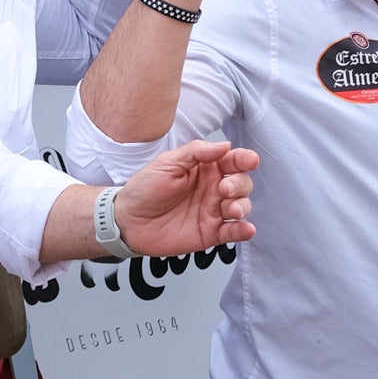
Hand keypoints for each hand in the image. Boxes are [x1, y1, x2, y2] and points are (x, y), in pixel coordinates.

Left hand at [110, 140, 259, 254]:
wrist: (127, 220)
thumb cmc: (144, 190)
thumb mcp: (167, 163)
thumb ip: (196, 152)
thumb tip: (224, 145)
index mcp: (204, 169)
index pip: (232, 161)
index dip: (244, 159)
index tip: (249, 160)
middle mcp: (212, 189)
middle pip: (241, 183)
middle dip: (239, 185)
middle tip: (224, 189)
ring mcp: (212, 211)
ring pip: (241, 206)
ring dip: (242, 206)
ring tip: (232, 210)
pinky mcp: (210, 233)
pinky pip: (233, 232)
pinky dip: (243, 231)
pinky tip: (246, 228)